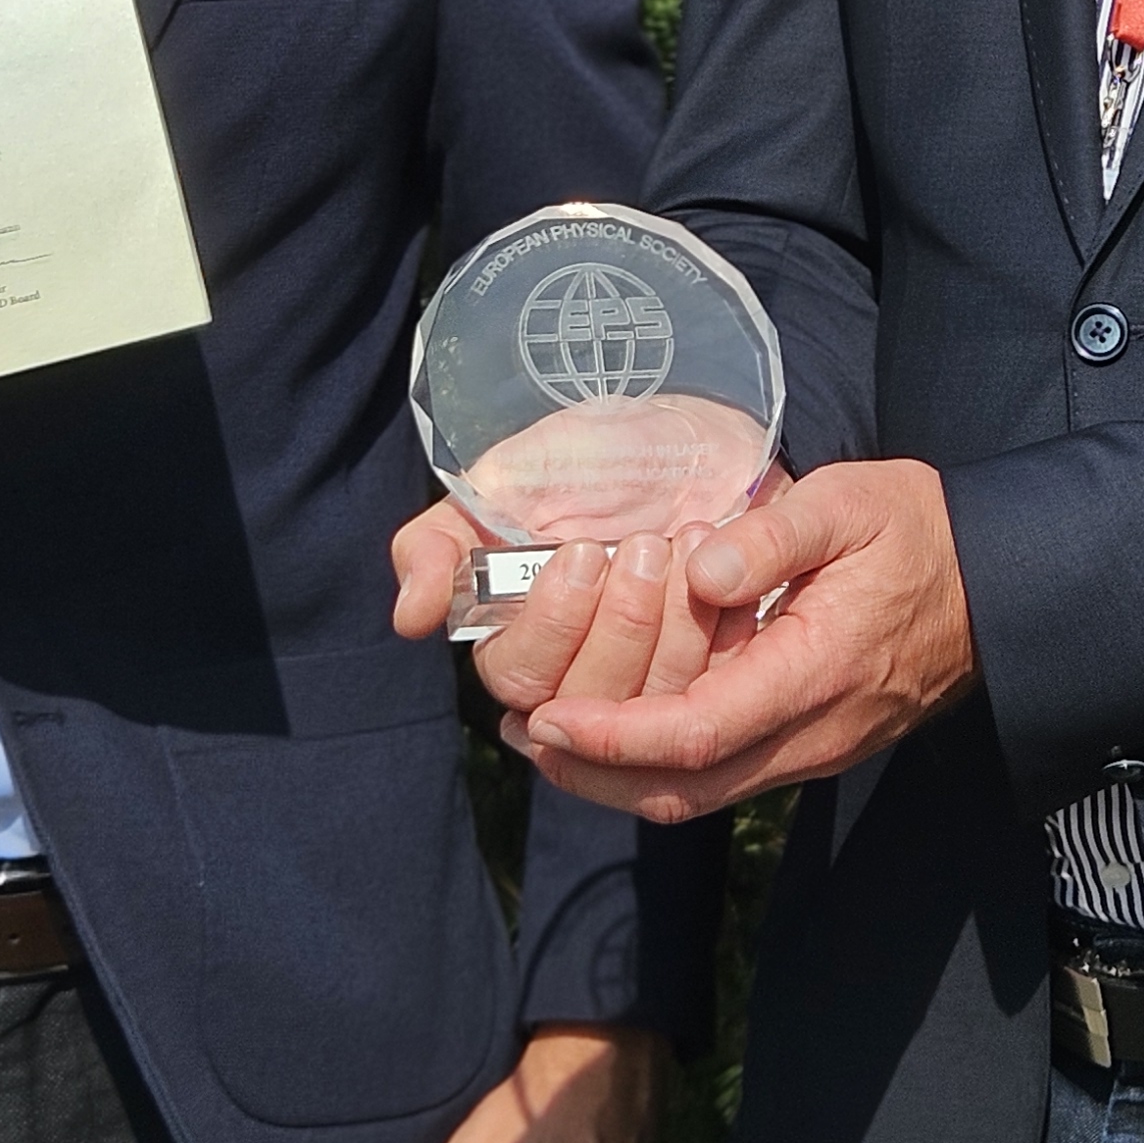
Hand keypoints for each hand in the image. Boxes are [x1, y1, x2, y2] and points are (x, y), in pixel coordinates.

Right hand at [390, 457, 782, 690]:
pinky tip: (732, 573)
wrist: (683, 436)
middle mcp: (577, 680)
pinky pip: (719, 694)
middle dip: (624, 624)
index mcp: (518, 643)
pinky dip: (727, 632)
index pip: (519, 678)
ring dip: (679, 625)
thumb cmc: (583, 459)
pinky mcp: (711, 681)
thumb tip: (412, 619)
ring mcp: (646, 687)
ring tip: (692, 540)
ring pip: (656, 706)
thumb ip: (438, 546)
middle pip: (590, 706)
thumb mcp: (501, 483)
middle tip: (650, 545)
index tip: (585, 552)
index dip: (552, 625)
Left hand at [498, 461, 976, 824]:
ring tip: (548, 736)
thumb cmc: (920, 533)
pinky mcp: (813, 744)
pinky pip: (726, 774)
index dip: (613, 734)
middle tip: (521, 734)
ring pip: (702, 794)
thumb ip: (776, 534)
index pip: (697, 733)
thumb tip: (704, 571)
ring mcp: (815, 748)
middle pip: (685, 791)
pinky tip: (620, 726)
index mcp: (817, 673)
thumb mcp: (853, 503)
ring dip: (619, 775)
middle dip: (594, 772)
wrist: (1001, 587)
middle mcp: (813, 733)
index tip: (546, 713)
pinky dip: (659, 763)